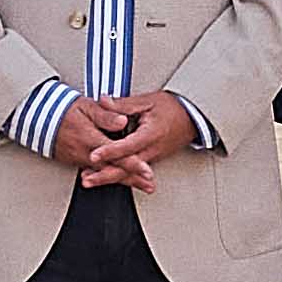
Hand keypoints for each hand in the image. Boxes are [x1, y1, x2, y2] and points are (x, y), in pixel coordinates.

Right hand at [38, 93, 152, 175]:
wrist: (37, 117)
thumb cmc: (62, 109)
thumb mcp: (86, 106)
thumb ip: (105, 115)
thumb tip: (122, 121)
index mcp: (91, 139)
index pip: (117, 155)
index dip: (134, 165)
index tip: (148, 172)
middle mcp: (85, 153)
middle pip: (113, 170)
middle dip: (133, 180)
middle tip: (149, 186)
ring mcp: (78, 159)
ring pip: (104, 173)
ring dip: (122, 180)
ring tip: (138, 185)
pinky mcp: (74, 161)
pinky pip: (94, 172)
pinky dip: (107, 177)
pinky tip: (117, 179)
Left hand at [78, 95, 197, 189]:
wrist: (194, 117)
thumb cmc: (173, 108)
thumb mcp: (148, 101)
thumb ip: (123, 104)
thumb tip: (103, 101)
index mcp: (151, 134)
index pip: (128, 146)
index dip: (110, 151)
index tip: (94, 154)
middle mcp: (152, 150)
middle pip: (127, 168)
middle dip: (105, 175)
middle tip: (87, 179)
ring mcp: (152, 157)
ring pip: (128, 173)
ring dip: (109, 178)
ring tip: (90, 180)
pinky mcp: (151, 159)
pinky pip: (133, 170)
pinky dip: (118, 175)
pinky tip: (104, 176)